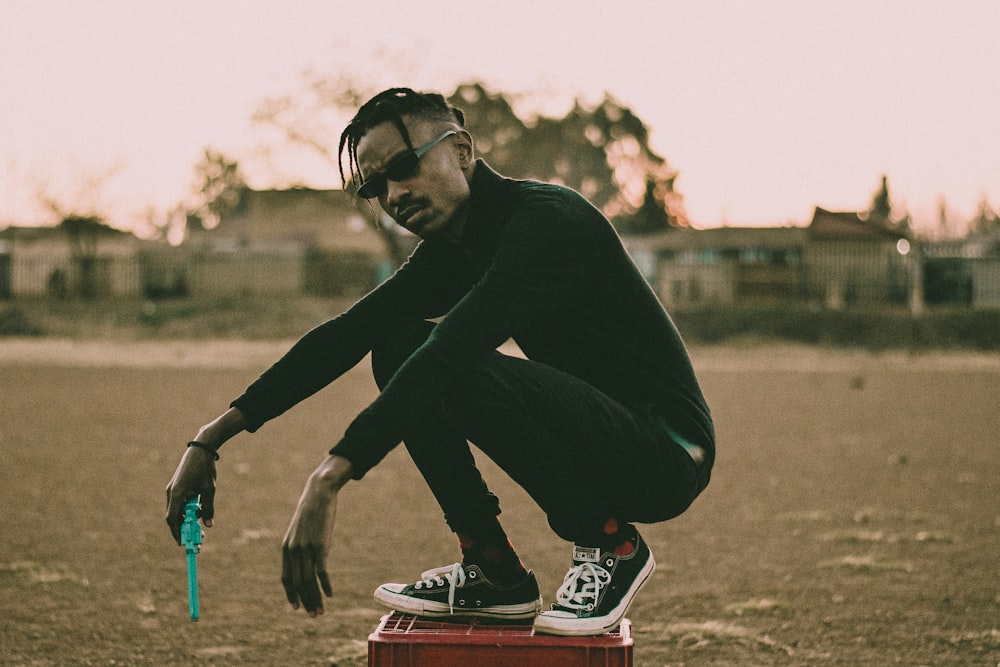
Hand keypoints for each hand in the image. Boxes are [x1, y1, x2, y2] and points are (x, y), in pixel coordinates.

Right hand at [165, 445, 216, 543]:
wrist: (201, 449)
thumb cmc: (205, 469)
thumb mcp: (209, 490)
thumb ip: (208, 508)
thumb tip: (209, 525)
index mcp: (177, 495)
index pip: (173, 519)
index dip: (177, 533)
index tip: (183, 543)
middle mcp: (172, 493)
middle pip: (174, 517)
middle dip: (184, 528)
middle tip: (197, 537)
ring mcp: (173, 489)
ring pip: (177, 510)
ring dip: (186, 518)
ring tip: (200, 524)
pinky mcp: (177, 485)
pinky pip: (179, 502)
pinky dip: (187, 509)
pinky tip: (198, 510)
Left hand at [281, 455, 352, 616]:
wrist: (318, 494)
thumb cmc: (311, 512)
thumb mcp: (300, 530)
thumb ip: (299, 546)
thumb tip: (304, 560)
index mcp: (286, 549)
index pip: (286, 578)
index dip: (291, 595)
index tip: (298, 607)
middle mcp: (293, 551)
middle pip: (298, 584)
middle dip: (306, 601)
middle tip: (314, 615)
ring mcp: (306, 549)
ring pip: (308, 581)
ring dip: (315, 598)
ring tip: (321, 611)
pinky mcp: (319, 546)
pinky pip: (321, 572)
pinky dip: (325, 585)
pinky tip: (330, 594)